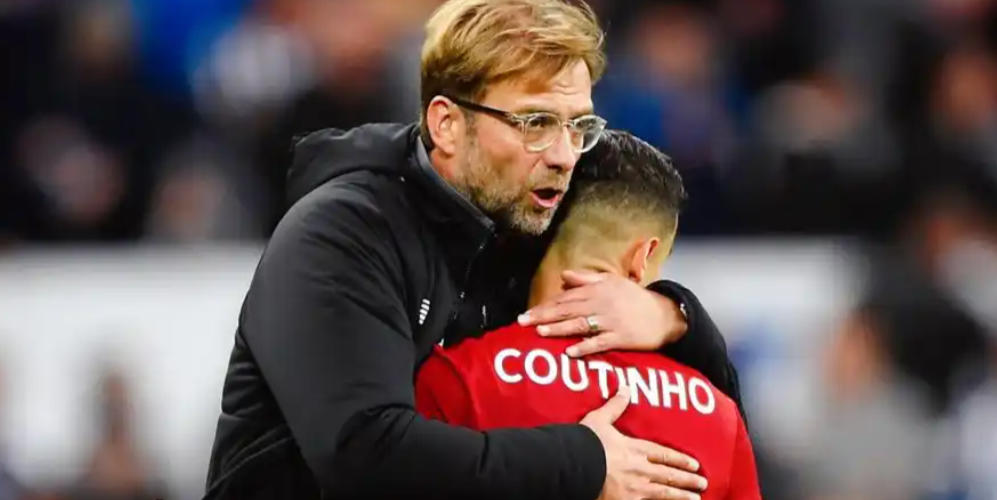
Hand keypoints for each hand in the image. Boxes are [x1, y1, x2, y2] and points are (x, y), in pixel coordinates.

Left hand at [519, 270, 686, 356]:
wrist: (665, 315)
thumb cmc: (635, 299)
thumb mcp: (612, 282)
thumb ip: (587, 279)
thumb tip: (564, 276)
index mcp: (598, 289)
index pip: (566, 297)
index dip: (546, 305)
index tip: (528, 312)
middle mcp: (602, 303)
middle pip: (568, 309)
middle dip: (544, 316)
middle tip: (523, 322)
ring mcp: (611, 321)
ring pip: (580, 324)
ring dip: (559, 329)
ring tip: (540, 332)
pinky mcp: (621, 338)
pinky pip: (600, 342)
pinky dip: (585, 347)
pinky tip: (570, 351)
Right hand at [581, 385, 706, 499]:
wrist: (574, 464)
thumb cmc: (586, 443)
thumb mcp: (599, 420)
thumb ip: (614, 406)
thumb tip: (625, 387)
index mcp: (634, 448)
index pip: (663, 454)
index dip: (680, 459)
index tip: (694, 463)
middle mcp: (639, 469)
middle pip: (669, 474)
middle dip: (687, 479)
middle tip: (703, 482)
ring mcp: (635, 488)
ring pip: (664, 493)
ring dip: (682, 495)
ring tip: (696, 498)